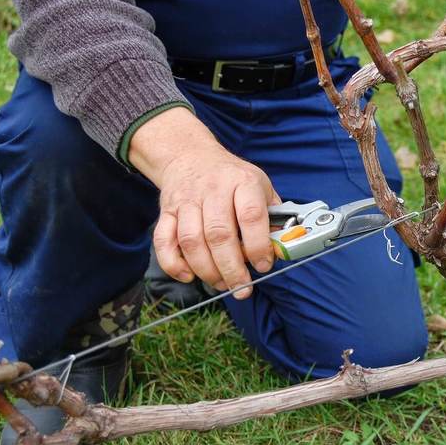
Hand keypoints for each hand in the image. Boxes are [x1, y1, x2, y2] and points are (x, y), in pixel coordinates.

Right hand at [129, 107, 279, 298]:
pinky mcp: (167, 211)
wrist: (191, 156)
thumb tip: (282, 249)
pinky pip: (163, 241)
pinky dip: (173, 263)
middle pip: (219, 234)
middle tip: (242, 288)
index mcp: (242, 182)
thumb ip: (272, 216)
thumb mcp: (260, 186)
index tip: (263, 266)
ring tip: (222, 284)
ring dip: (206, 270)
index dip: (258, 245)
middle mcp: (213, 190)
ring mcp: (187, 201)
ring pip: (191, 241)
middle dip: (231, 268)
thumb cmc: (232, 178)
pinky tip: (189, 275)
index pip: (251, 215)